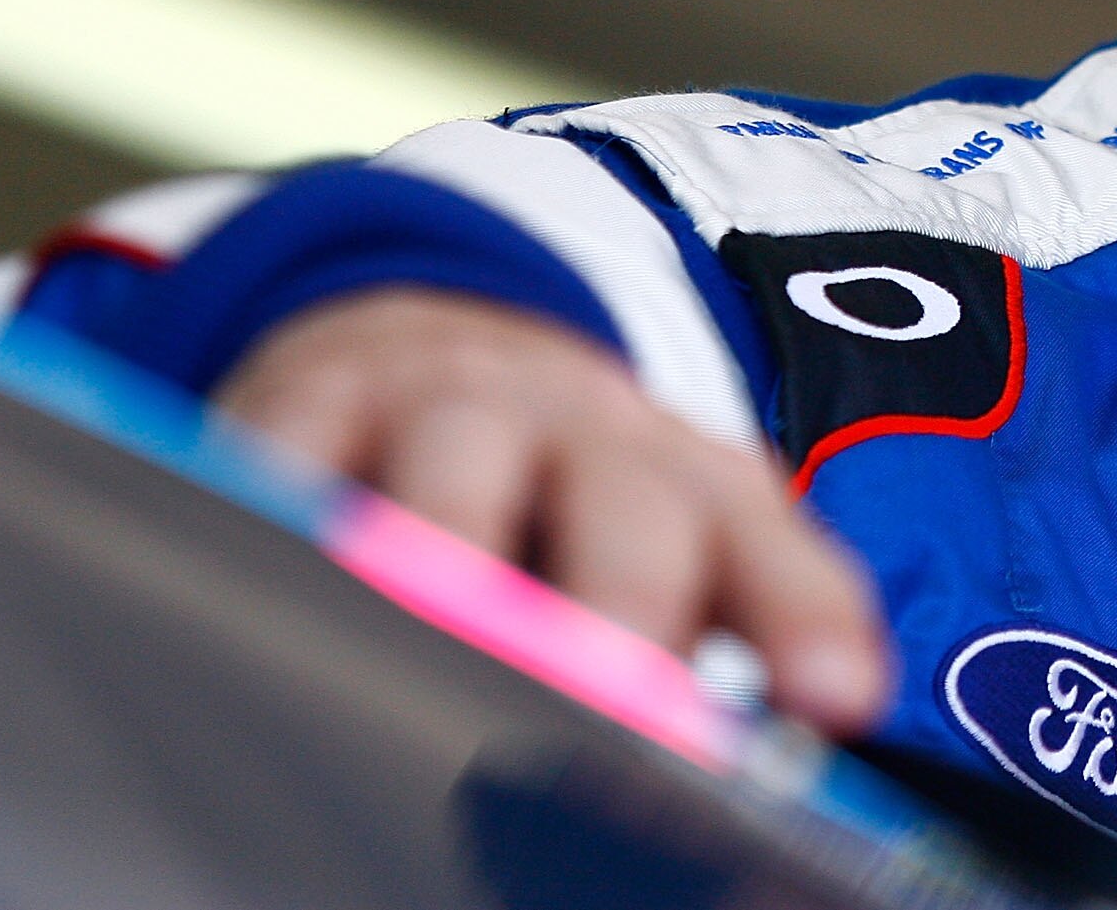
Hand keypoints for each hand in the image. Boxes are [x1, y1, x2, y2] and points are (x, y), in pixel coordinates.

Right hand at [216, 288, 889, 731]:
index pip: (767, 546)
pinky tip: (282, 561)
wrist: (435, 340)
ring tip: (439, 633)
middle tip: (614, 692)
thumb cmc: (564, 496)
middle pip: (628, 506)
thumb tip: (739, 777)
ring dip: (457, 547)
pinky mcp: (320, 396)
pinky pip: (298, 444)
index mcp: (693, 480)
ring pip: (463, 463)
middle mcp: (587, 430)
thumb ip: (701, 649)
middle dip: (626, 598)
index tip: (833, 695)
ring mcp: (452, 405)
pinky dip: (291, 500)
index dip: (804, 614)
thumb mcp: (660, 548)